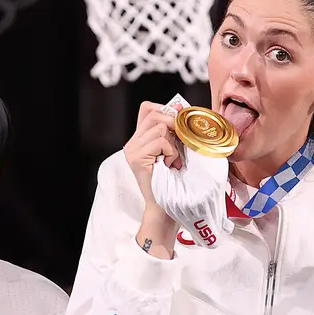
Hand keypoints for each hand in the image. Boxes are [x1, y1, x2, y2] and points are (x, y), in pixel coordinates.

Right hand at [123, 104, 182, 256]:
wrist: (166, 208)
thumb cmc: (175, 182)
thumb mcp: (176, 150)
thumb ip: (174, 131)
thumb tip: (179, 106)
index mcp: (140, 139)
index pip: (147, 108)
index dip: (164, 109)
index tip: (178, 123)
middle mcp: (132, 143)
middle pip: (154, 113)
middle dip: (173, 124)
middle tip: (180, 144)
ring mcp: (132, 150)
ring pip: (159, 126)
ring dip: (174, 143)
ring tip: (174, 160)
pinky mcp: (136, 158)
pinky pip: (160, 140)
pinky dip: (171, 151)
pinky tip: (170, 165)